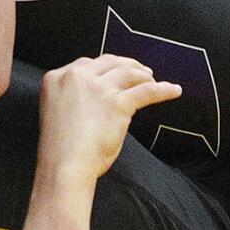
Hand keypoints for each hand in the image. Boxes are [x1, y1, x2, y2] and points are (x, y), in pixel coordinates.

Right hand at [38, 55, 181, 179]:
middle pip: (109, 62)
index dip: (105, 68)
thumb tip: (97, 98)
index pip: (87, 64)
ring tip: (154, 81)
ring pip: (128, 72)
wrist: (65, 166)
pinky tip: (173, 90)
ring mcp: (98, 88)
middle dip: (127, 65)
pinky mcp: (117, 102)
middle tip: (141, 72)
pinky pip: (147, 91)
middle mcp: (76, 77)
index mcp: (56, 78)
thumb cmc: (60, 149)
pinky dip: (164, 89)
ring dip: (144, 75)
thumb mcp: (57, 111)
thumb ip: (73, 97)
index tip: (114, 72)